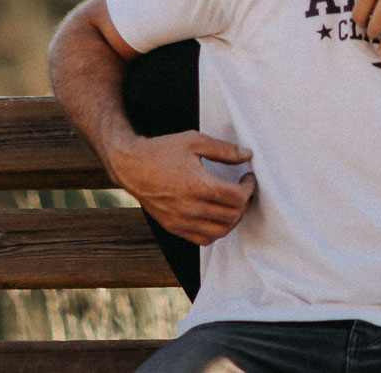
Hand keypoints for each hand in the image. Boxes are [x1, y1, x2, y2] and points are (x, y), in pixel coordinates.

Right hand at [109, 131, 255, 244]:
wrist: (130, 166)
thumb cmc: (161, 151)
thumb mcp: (194, 141)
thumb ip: (223, 150)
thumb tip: (247, 155)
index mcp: (198, 186)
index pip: (237, 197)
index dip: (249, 187)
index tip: (248, 178)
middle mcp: (190, 208)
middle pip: (232, 216)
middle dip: (244, 203)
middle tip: (243, 190)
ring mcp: (181, 221)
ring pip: (220, 232)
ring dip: (233, 219)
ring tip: (233, 204)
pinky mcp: (174, 227)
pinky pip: (203, 239)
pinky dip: (216, 231)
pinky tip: (216, 216)